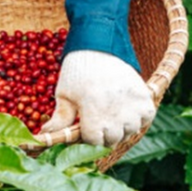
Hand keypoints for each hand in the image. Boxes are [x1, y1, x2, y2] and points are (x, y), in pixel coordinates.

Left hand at [41, 50, 155, 145]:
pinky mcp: (145, 97)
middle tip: (97, 119)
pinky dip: (138, 118)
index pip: (95, 142)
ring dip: (121, 127)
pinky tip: (125, 109)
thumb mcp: (64, 95)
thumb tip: (45, 134)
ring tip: (111, 112)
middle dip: (103, 134)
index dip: (88, 137)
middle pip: (113, 139)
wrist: (98, 49)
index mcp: (93, 113)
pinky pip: (145, 118)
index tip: (85, 128)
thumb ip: (60, 119)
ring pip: (130, 131)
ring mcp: (133, 106)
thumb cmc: (77, 73)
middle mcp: (115, 112)